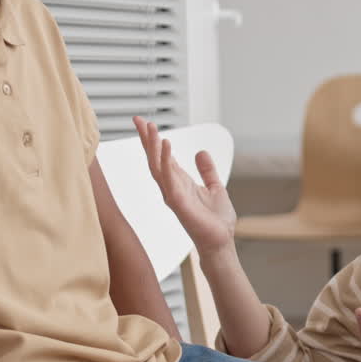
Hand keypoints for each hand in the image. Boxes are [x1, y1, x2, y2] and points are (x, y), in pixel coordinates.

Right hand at [132, 116, 236, 256]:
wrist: (221, 242)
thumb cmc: (216, 221)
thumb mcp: (215, 188)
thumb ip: (207, 171)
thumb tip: (201, 152)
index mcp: (180, 182)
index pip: (162, 157)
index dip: (153, 140)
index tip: (145, 123)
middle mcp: (172, 187)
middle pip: (154, 159)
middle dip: (146, 139)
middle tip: (139, 120)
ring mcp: (173, 195)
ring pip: (157, 166)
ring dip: (153, 146)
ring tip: (150, 128)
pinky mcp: (178, 202)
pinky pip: (169, 179)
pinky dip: (166, 161)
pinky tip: (165, 146)